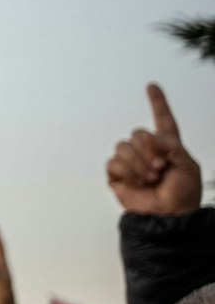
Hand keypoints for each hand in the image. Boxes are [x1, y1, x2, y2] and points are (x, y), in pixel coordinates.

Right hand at [107, 82, 203, 215]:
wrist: (169, 217)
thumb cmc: (183, 196)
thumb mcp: (188, 166)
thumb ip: (171, 145)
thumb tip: (148, 138)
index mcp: (168, 147)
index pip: (163, 119)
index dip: (158, 102)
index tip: (152, 86)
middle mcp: (148, 152)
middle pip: (138, 132)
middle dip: (149, 149)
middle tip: (159, 167)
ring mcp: (131, 163)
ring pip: (123, 146)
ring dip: (138, 163)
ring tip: (150, 177)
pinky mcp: (117, 175)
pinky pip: (114, 162)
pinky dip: (128, 172)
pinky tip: (138, 182)